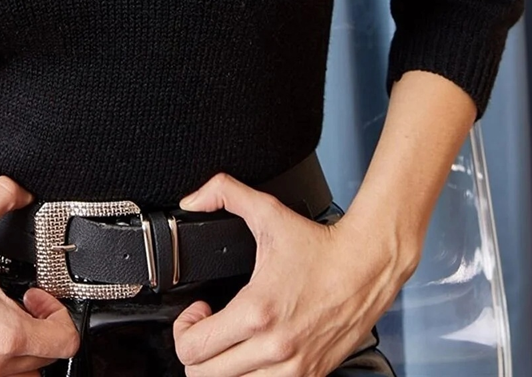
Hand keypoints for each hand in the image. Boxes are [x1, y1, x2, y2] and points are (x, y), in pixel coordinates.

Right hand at [0, 174, 80, 375]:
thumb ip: (1, 198)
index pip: (65, 342)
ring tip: (0, 320)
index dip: (59, 313)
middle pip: (43, 362)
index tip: (38, 295)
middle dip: (39, 330)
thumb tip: (19, 190)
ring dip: (17, 352)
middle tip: (21, 303)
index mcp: (4, 336)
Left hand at [171, 172, 399, 376]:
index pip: (192, 348)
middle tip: (210, 325)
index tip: (199, 310)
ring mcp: (292, 369)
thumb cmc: (320, 246)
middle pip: (203, 376)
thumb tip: (193, 200)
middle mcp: (272, 348)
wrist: (367, 266)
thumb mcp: (268, 210)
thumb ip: (223, 193)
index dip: (184, 327)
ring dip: (224, 366)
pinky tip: (256, 349)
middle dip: (197, 348)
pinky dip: (252, 374)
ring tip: (233, 338)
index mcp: (256, 312)